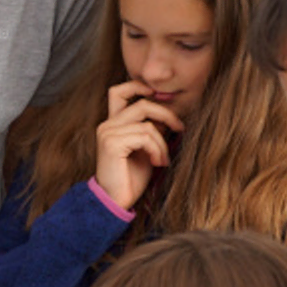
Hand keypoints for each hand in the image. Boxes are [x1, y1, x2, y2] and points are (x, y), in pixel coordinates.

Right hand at [93, 80, 182, 211]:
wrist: (116, 200)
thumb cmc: (131, 178)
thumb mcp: (145, 149)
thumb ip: (151, 130)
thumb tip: (167, 116)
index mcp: (112, 124)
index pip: (118, 92)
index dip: (138, 86)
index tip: (157, 95)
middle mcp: (107, 125)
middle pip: (142, 104)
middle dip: (166, 115)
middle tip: (180, 128)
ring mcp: (107, 133)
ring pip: (148, 125)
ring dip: (162, 143)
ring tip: (163, 159)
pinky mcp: (112, 143)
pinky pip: (145, 137)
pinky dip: (157, 150)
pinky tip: (158, 163)